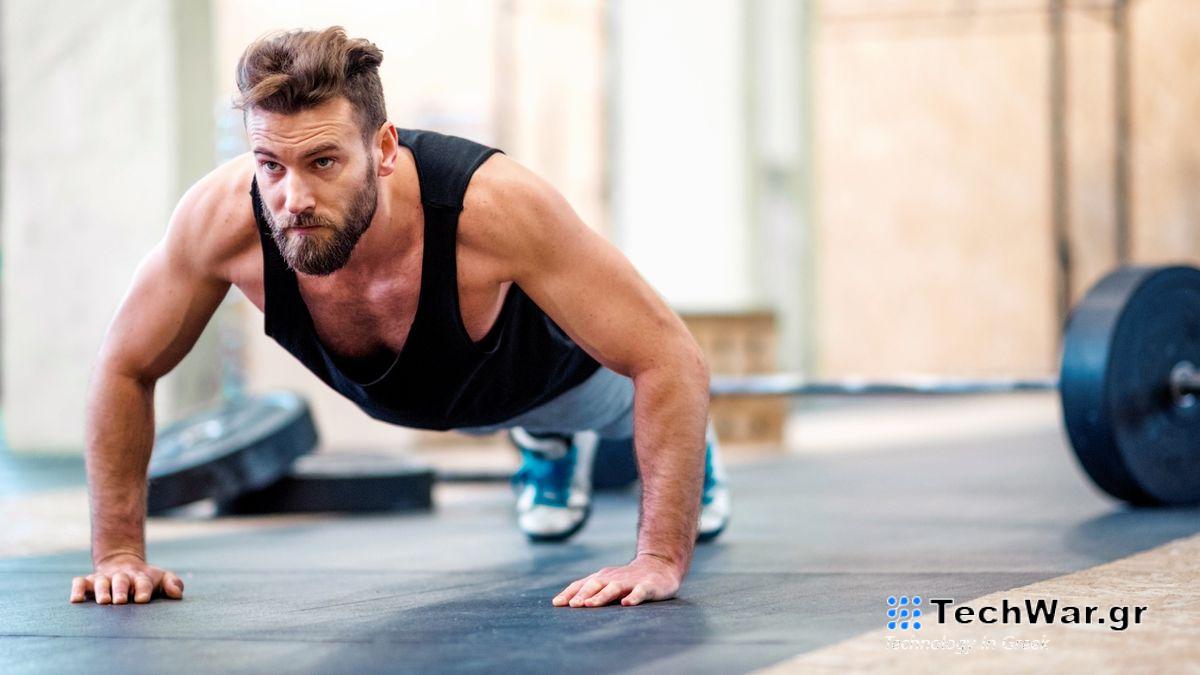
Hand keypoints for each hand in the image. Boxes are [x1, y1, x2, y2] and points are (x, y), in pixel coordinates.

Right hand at [69, 553, 184, 604]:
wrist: (123, 563)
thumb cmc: (145, 579)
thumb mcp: (162, 579)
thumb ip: (173, 584)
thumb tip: (177, 594)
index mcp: (140, 578)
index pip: (143, 582)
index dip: (143, 589)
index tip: (142, 599)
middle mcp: (121, 577)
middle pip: (121, 581)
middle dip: (121, 590)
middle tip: (121, 601)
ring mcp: (104, 578)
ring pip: (100, 582)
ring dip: (101, 591)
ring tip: (103, 601)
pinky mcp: (88, 581)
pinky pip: (79, 582)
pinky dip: (77, 589)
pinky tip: (76, 600)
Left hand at [552, 554, 681, 607]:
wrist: (659, 566)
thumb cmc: (627, 579)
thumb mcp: (607, 583)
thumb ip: (590, 591)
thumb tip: (565, 603)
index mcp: (602, 578)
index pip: (582, 584)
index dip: (569, 593)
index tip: (557, 604)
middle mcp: (613, 578)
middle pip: (595, 585)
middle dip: (583, 595)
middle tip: (572, 605)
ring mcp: (630, 581)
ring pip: (614, 588)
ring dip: (601, 596)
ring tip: (590, 605)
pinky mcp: (648, 586)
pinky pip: (640, 591)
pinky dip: (633, 597)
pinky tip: (626, 604)